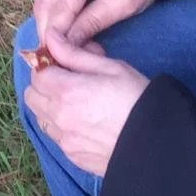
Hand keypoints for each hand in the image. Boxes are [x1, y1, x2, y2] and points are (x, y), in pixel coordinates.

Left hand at [24, 28, 149, 177]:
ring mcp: (67, 141)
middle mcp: (60, 118)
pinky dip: (62, 128)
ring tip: (76, 103)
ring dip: (49, 107)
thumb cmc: (138, 99)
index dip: (47, 65)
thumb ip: (74, 53)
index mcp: (67, 91)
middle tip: (67, 82)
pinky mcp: (75, 158)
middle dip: (44, 85)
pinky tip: (84, 123)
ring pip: (41, 118)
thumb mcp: (110, 67)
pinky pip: (56, 138)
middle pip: (33, 96)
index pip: (37, 72)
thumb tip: (51, 37)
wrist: (162, 147)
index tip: (62, 64)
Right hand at [34, 0, 164, 48]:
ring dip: (48, 25)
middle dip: (48, 32)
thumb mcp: (124, 4)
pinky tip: (60, 33)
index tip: (57, 60)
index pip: (61, 5)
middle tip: (57, 60)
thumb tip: (67, 46)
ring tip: (59, 50)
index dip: (56, 35)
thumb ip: (93, 22)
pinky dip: (52, 14)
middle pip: (46, 2)